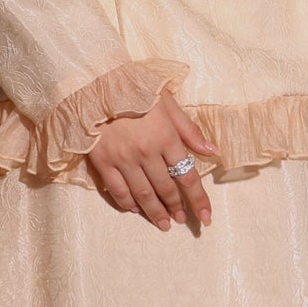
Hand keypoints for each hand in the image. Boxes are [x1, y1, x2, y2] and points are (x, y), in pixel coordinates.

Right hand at [86, 90, 219, 230]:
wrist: (95, 82)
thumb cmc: (134, 88)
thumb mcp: (167, 102)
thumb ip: (189, 130)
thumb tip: (212, 152)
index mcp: (166, 137)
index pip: (188, 176)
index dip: (198, 200)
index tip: (206, 218)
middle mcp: (147, 152)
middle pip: (166, 189)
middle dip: (177, 207)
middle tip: (183, 220)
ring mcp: (123, 159)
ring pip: (143, 195)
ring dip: (156, 212)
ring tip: (164, 224)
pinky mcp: (102, 162)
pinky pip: (118, 190)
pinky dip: (128, 203)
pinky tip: (136, 210)